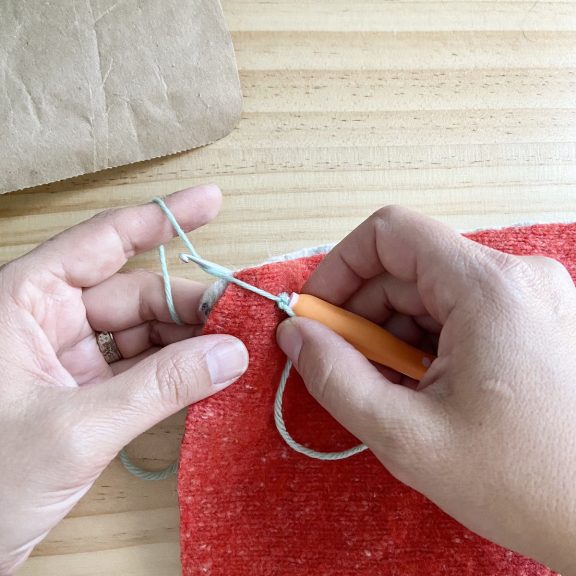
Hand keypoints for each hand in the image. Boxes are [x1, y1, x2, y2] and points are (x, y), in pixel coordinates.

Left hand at [0, 185, 247, 573]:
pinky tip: (208, 374)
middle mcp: (47, 319)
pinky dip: (175, 371)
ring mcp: (67, 357)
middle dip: (191, 304)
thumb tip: (232, 354)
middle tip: (243, 318)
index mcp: (24, 301)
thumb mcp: (76, 429)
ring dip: (189, 340)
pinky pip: (141, 367)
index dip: (161, 219)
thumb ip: (159, 387)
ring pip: (143, 331)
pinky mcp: (83, 391)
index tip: (212, 202)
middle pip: (136, 293)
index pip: (103, 241)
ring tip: (236, 350)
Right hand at [277, 206, 575, 573]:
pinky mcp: (533, 318)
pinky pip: (457, 312)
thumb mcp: (408, 437)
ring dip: (393, 335)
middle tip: (345, 368)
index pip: (390, 233)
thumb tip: (296, 333)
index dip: (339, 268)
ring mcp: (530, 296)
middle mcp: (516, 276)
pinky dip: (426, 343)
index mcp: (489, 288)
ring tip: (395, 391)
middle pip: (407, 268)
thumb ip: (335, 378)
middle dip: (363, 315)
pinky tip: (426, 388)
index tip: (316, 314)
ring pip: (430, 293)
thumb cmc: (524, 484)